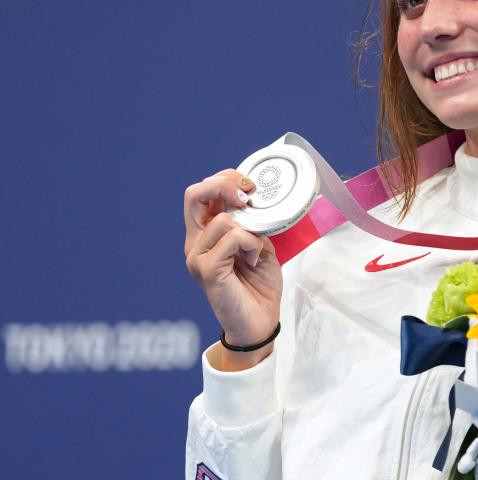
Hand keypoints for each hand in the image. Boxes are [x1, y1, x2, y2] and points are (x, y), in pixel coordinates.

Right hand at [184, 169, 282, 370]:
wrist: (259, 323)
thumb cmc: (258, 285)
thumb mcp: (258, 244)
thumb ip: (252, 223)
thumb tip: (255, 199)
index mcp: (205, 233)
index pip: (202, 192)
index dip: (225, 180)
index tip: (251, 188)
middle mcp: (195, 242)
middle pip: (194, 193)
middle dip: (226, 184)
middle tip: (249, 197)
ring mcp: (197, 256)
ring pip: (222, 219)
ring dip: (251, 230)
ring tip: (256, 251)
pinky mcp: (206, 271)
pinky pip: (231, 239)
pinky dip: (250, 244)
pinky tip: (253, 261)